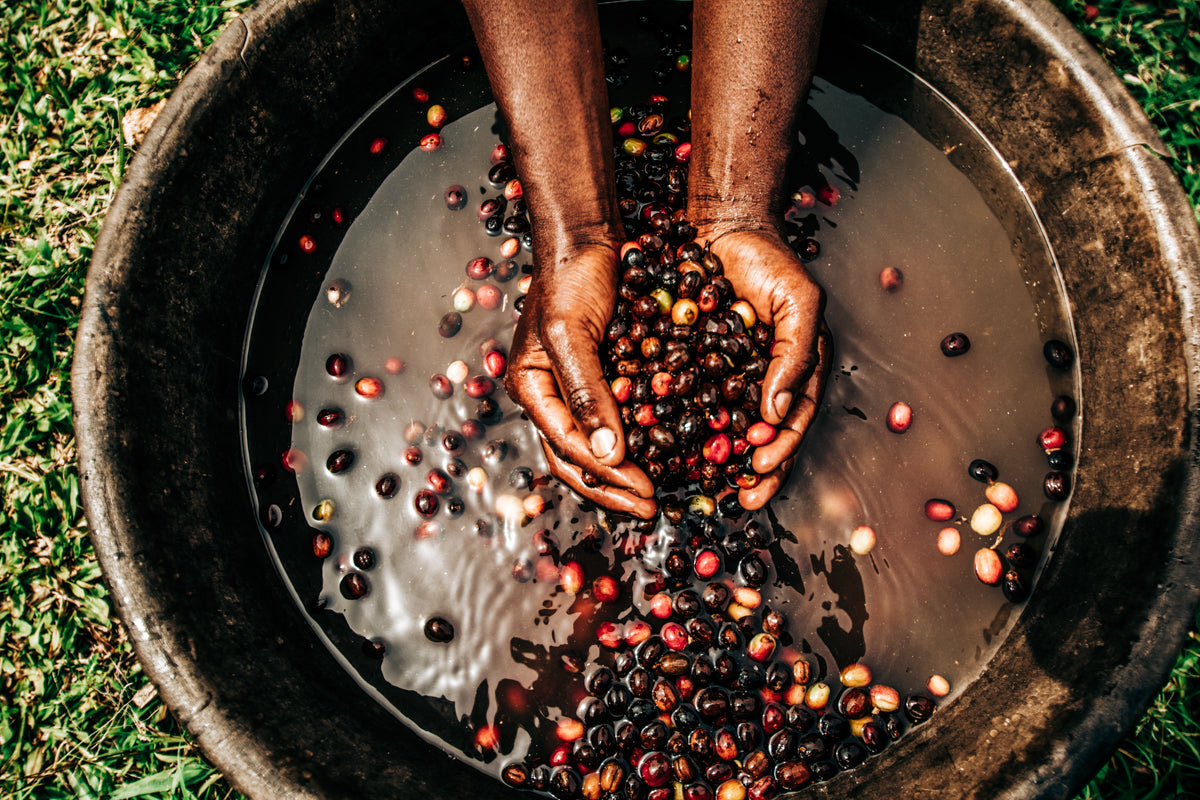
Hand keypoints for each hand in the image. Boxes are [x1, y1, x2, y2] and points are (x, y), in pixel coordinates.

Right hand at [505, 242, 658, 518]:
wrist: (588, 238)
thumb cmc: (571, 278)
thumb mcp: (571, 335)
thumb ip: (587, 393)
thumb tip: (607, 454)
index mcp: (531, 388)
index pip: (565, 447)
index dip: (605, 475)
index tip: (644, 491)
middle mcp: (550, 395)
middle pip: (574, 459)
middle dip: (611, 488)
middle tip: (651, 506)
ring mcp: (575, 388)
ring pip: (594, 446)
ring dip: (623, 473)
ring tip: (654, 493)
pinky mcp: (602, 376)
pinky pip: (616, 420)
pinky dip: (636, 442)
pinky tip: (664, 453)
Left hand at [705, 229, 830, 508]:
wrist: (723, 227)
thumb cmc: (770, 261)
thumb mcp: (798, 303)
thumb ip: (794, 356)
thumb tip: (776, 414)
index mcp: (795, 372)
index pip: (793, 422)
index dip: (781, 451)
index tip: (761, 471)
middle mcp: (763, 381)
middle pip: (761, 437)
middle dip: (754, 473)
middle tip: (740, 500)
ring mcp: (727, 377)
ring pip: (723, 429)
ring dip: (718, 462)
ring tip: (707, 489)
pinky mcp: (692, 367)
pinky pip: (688, 404)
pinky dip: (681, 428)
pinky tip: (669, 449)